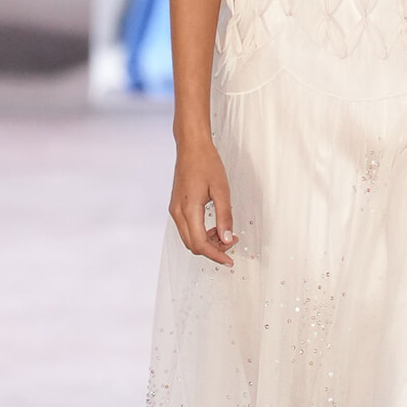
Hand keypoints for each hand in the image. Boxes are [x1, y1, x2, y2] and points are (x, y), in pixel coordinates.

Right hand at [170, 137, 234, 266]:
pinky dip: (201, 233)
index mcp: (188, 210)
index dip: (216, 255)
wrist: (191, 146)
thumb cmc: (206, 163)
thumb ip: (224, 217)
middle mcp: (178, 213)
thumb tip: (227, 238)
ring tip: (225, 234)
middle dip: (212, 250)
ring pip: (189, 238)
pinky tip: (214, 227)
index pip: (200, 244)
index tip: (229, 260)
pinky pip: (187, 228)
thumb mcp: (222, 190)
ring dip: (207, 242)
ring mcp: (175, 210)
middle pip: (193, 245)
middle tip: (231, 244)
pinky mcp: (177, 206)